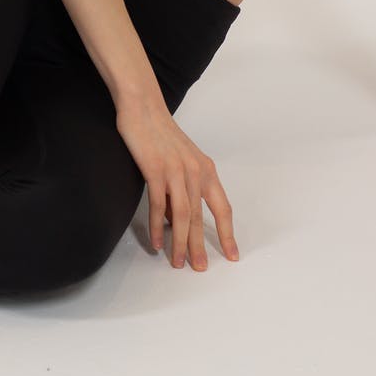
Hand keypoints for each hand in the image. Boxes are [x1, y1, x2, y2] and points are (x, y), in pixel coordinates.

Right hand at [115, 101, 236, 269]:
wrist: (143, 107)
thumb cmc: (161, 134)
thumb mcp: (182, 160)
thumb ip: (184, 187)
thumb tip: (178, 219)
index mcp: (206, 170)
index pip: (223, 209)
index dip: (228, 234)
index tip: (232, 255)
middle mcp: (195, 172)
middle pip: (200, 218)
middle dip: (200, 246)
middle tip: (200, 268)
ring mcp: (176, 171)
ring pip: (182, 216)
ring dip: (180, 242)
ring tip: (177, 262)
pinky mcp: (155, 169)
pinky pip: (157, 205)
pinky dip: (157, 226)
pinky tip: (157, 241)